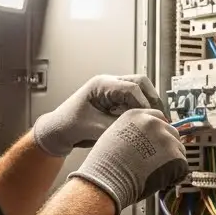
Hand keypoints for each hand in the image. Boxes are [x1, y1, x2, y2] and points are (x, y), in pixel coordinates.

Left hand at [32, 74, 163, 155]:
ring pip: (140, 90)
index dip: (144, 104)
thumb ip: (118, 126)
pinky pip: (134, 101)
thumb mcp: (94, 128)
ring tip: (154, 120)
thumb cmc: (68, 126)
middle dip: (152, 99)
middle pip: (140, 83)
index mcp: (102, 84)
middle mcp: (109, 84)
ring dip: (148, 104)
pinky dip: (142, 110)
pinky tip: (144, 123)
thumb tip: (140, 127)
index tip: (150, 118)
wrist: (56, 131)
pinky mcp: (114, 101)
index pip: (132, 87)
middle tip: (159, 117)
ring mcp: (112, 91)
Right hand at [69, 109, 189, 214]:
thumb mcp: (114, 135)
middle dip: (167, 147)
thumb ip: (132, 131)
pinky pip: (182, 166)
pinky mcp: (175, 155)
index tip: (160, 142)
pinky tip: (162, 180)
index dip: (160, 133)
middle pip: (171, 132)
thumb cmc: (104, 164)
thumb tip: (142, 139)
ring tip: (155, 172)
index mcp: (137, 115)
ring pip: (179, 150)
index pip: (159, 118)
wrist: (107, 179)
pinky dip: (176, 176)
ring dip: (172, 162)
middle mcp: (154, 123)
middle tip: (157, 162)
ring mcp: (166, 138)